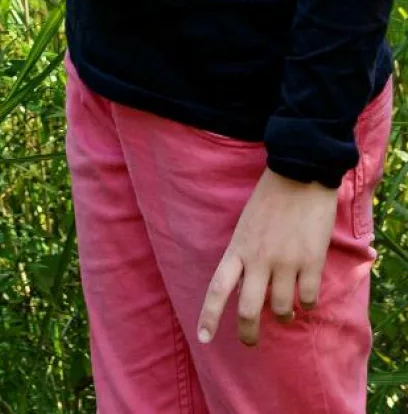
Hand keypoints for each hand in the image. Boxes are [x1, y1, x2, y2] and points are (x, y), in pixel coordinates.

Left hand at [198, 167, 338, 346]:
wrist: (300, 173)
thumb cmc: (270, 197)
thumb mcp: (247, 225)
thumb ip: (246, 255)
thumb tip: (248, 287)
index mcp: (238, 248)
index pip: (218, 288)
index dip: (209, 316)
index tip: (203, 338)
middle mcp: (259, 259)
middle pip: (248, 310)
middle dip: (248, 333)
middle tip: (249, 342)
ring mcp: (286, 262)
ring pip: (282, 309)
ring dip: (284, 316)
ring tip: (287, 313)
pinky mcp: (311, 261)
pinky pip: (309, 298)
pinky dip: (307, 303)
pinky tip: (306, 298)